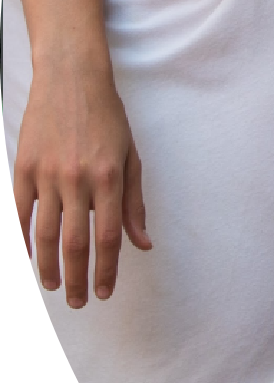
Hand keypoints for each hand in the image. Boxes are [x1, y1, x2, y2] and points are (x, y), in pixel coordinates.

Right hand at [12, 50, 149, 306]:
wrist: (72, 79)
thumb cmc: (108, 119)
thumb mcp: (132, 157)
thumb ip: (135, 204)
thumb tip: (142, 244)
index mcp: (110, 178)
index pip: (109, 237)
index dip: (107, 269)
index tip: (105, 291)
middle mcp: (78, 179)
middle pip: (75, 244)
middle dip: (78, 279)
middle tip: (79, 302)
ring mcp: (47, 174)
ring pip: (45, 235)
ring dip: (49, 268)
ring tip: (54, 287)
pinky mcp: (23, 168)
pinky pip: (23, 213)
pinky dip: (26, 240)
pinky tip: (32, 259)